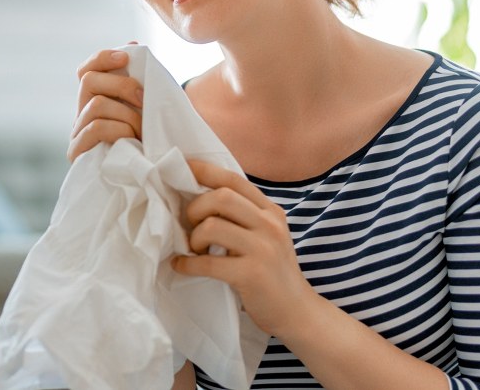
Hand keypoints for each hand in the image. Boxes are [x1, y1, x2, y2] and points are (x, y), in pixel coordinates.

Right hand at [67, 48, 143, 162]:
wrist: (147, 185)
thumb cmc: (149, 145)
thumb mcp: (146, 110)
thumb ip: (140, 82)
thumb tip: (134, 44)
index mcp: (96, 102)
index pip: (86, 70)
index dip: (103, 57)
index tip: (127, 55)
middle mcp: (82, 115)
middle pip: (89, 81)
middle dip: (121, 84)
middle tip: (144, 98)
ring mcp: (78, 135)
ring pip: (96, 104)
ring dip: (126, 114)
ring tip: (142, 130)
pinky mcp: (80, 154)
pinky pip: (96, 128)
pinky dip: (118, 129)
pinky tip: (132, 140)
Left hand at [171, 159, 317, 336]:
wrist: (297, 312)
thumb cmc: (273, 273)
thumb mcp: (267, 236)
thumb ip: (243, 216)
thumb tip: (199, 198)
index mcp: (270, 211)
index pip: (233, 179)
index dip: (204, 171)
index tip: (182, 168)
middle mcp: (269, 225)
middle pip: (221, 197)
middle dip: (195, 208)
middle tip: (190, 226)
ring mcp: (263, 249)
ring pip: (212, 226)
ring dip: (193, 238)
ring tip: (194, 249)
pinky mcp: (252, 274)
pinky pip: (208, 263)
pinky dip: (187, 264)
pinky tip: (182, 266)